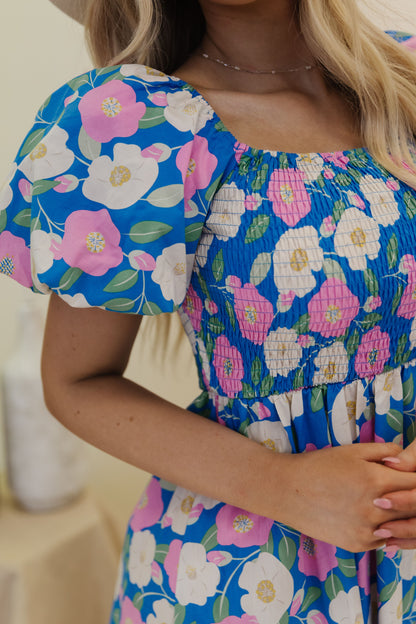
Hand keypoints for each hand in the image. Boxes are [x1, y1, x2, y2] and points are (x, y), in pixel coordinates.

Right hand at [275, 442, 415, 551]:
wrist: (287, 490)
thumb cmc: (318, 465)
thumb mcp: (352, 451)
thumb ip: (384, 451)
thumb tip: (405, 458)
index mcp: (376, 480)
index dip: (415, 479)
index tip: (410, 476)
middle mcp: (375, 508)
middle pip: (413, 507)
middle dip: (411, 498)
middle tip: (396, 490)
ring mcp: (367, 530)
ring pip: (400, 526)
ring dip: (398, 516)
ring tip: (383, 503)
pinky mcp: (358, 544)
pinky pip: (383, 539)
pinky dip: (382, 529)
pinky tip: (369, 516)